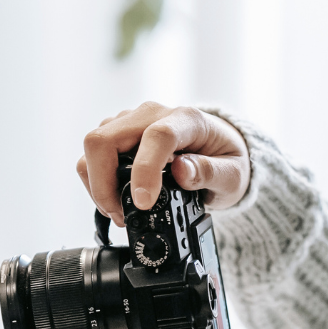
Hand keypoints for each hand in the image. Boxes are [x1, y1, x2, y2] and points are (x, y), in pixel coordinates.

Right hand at [78, 102, 250, 226]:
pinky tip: (116, 200)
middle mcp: (152, 114)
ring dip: (98, 184)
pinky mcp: (118, 134)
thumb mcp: (233, 173)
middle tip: (121, 215)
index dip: (145, 170)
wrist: (219, 148)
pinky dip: (98, 181)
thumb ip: (211, 172)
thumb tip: (182, 172)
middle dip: (104, 183)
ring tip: (120, 213)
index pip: (156, 137)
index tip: (143, 202)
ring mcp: (131, 122)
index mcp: (186, 120)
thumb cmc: (226, 159)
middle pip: (105, 138)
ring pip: (94, 146)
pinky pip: (94, 155)